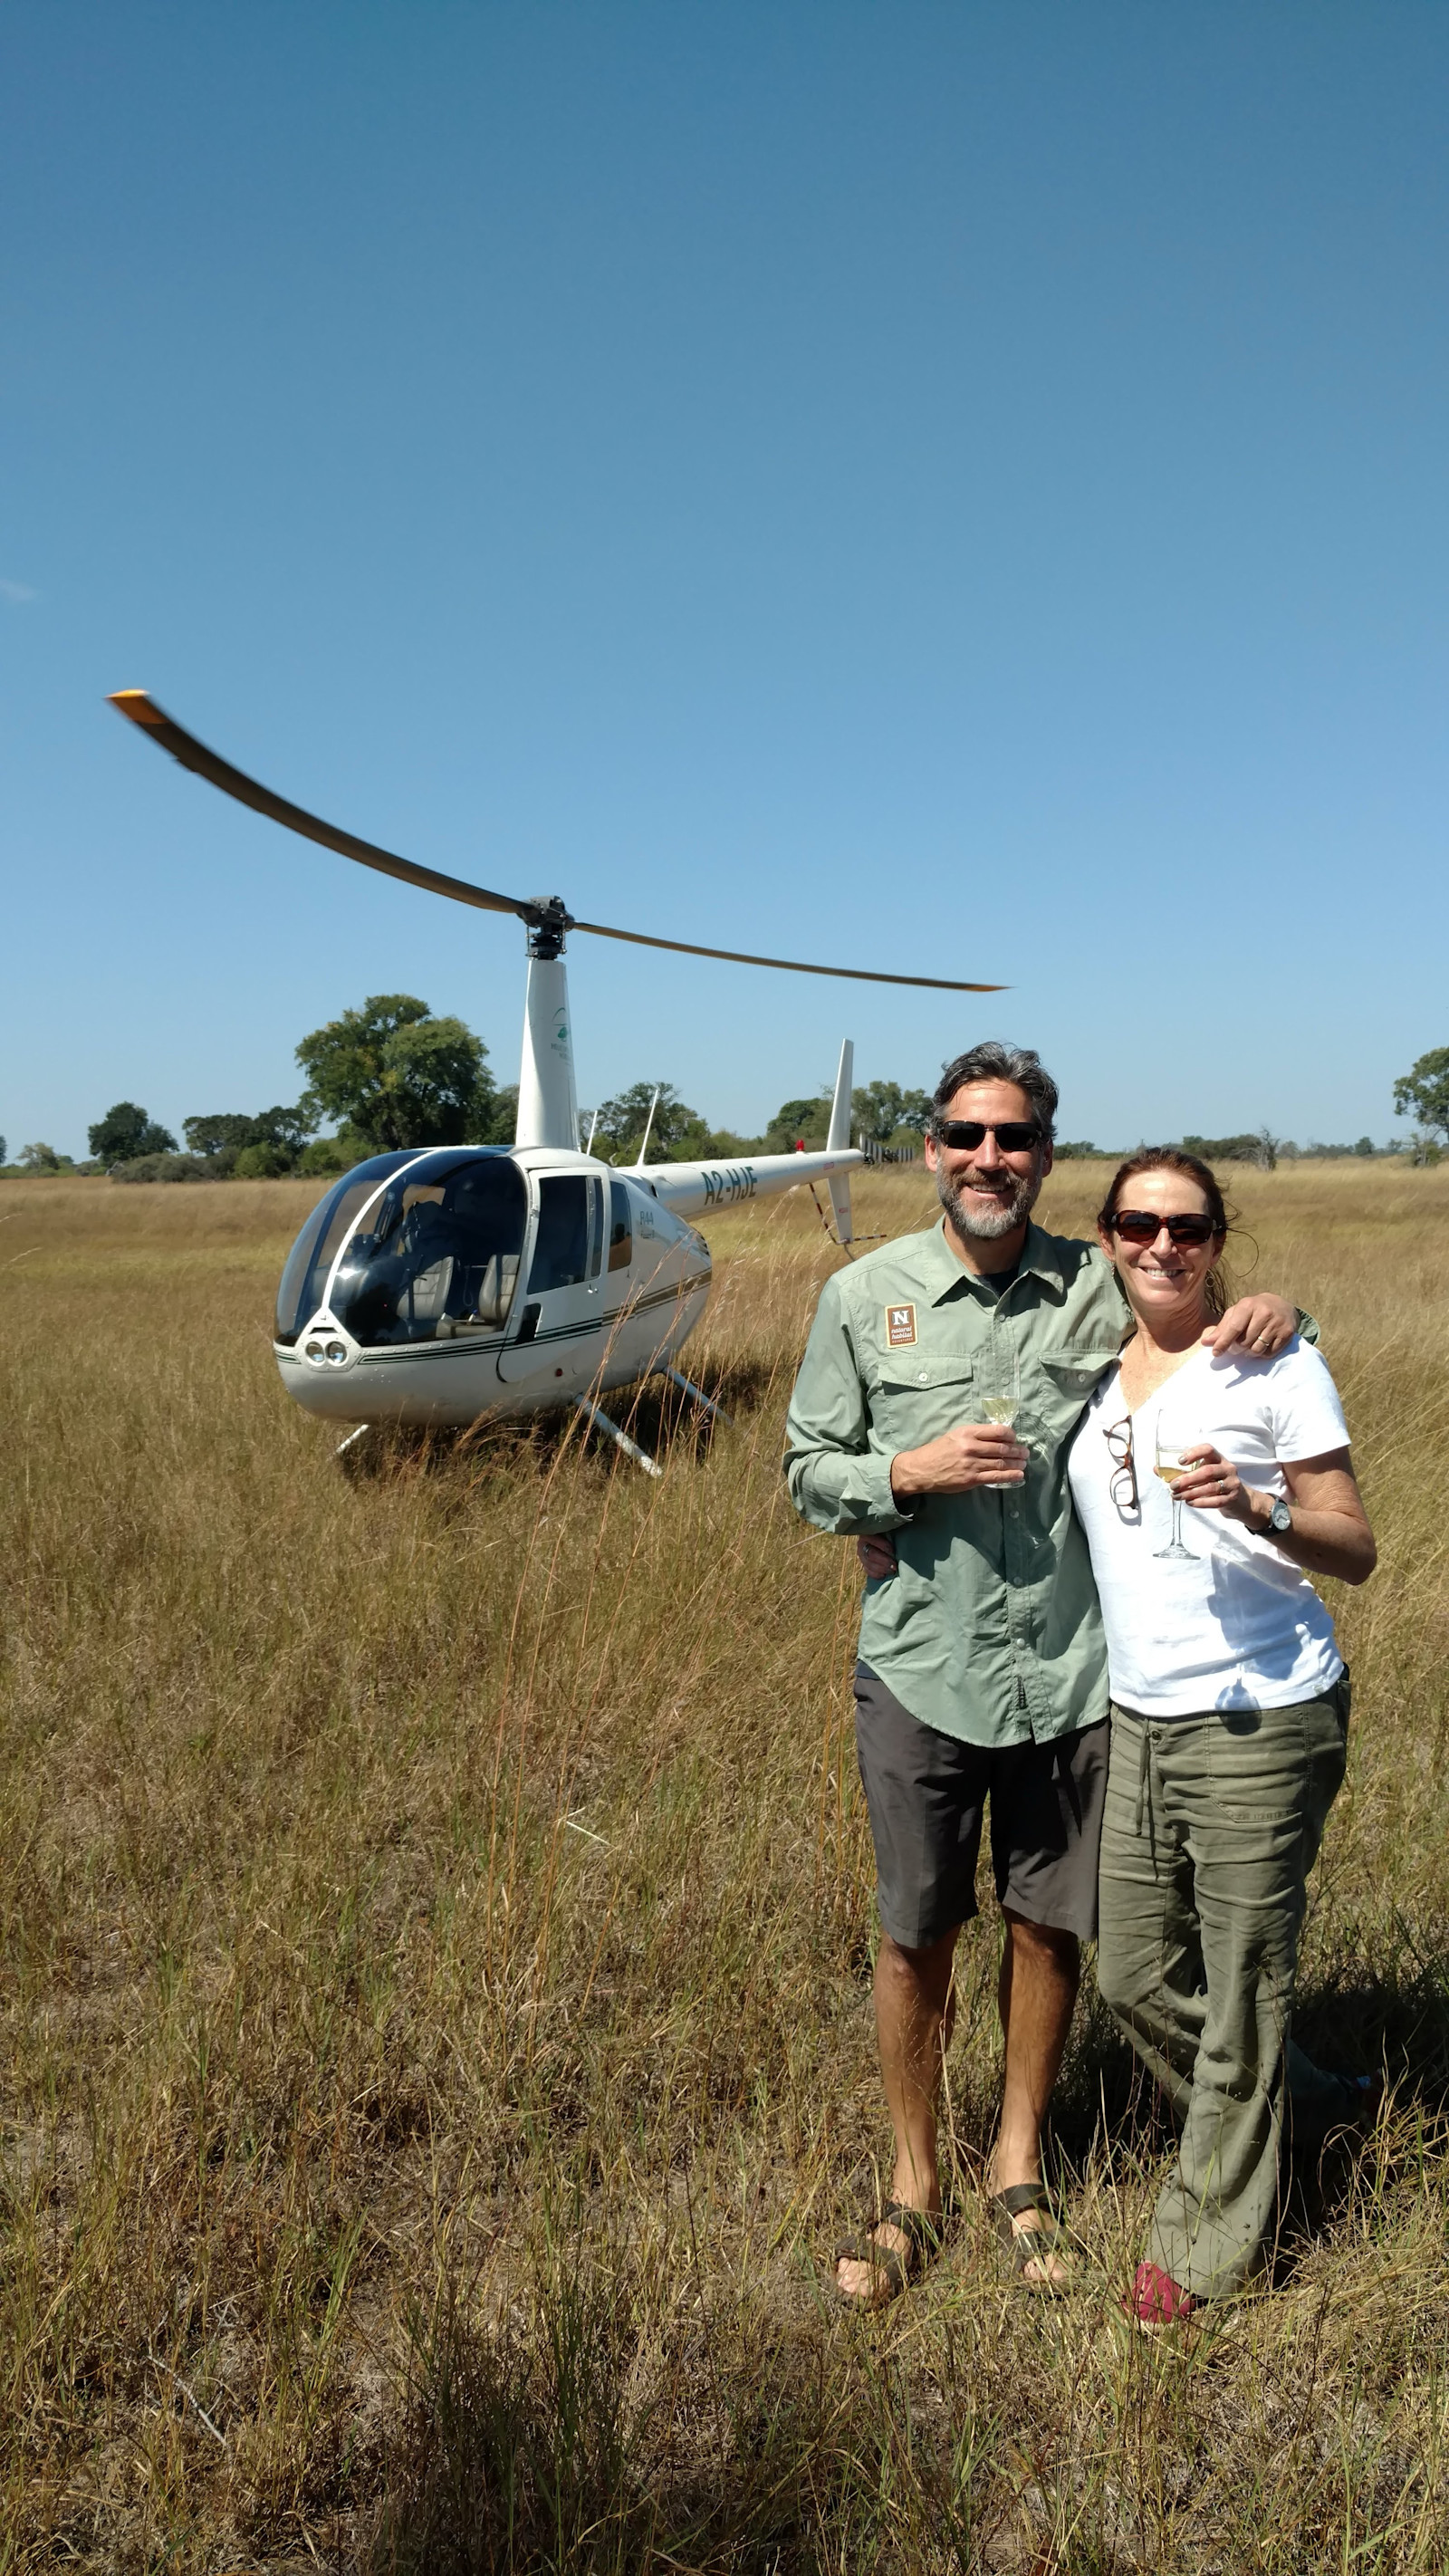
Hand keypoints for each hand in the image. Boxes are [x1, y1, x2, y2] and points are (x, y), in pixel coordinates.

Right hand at [857, 1535, 897, 1579]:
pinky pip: (867, 1571)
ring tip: (892, 1571)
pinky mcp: (864, 1563)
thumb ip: (890, 1531)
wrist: (882, 1536)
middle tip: (894, 1565)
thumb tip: (900, 1532)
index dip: (883, 1546)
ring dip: (881, 1569)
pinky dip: (875, 1574)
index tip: (893, 1551)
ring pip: (868, 1564)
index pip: (873, 1539)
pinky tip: (883, 1575)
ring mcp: (862, 1555)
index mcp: (867, 1533)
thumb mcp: (887, 1530)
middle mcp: (862, 1544)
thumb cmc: (887, 1532)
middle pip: (871, 1554)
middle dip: (884, 1561)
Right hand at [889, 1423, 1026, 1498]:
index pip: (997, 1431)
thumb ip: (974, 1436)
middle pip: (1002, 1448)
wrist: (920, 1469)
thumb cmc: (938, 1451)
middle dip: (1017, 1451)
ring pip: (1001, 1462)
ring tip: (1023, 1463)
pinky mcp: (971, 1479)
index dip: (1011, 1435)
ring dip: (1016, 1463)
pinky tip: (1019, 1475)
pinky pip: (995, 1477)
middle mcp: (970, 1446)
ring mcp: (971, 1464)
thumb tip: (997, 1438)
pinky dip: (1010, 1476)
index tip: (1015, 1439)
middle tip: (1025, 1453)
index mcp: (967, 1432)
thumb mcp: (955, 1436)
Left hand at [1173, 1443, 1256, 1524]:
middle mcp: (1227, 1468)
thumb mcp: (1201, 1473)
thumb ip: (1180, 1471)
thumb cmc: (1214, 1483)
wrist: (1238, 1501)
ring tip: (1177, 1496)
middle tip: (1173, 1486)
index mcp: (1217, 1458)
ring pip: (1210, 1487)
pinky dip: (1200, 1502)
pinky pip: (1216, 1501)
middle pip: (1207, 1471)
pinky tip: (1189, 1503)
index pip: (1208, 1449)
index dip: (1194, 1453)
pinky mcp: (1232, 1498)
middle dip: (1187, 1479)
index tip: (1179, 1461)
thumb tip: (1157, 1469)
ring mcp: (1232, 1483)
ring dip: (1190, 1492)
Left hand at [1205, 1292, 1296, 1359]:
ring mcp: (1277, 1323)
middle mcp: (1264, 1313)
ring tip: (1250, 1345)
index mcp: (1248, 1305)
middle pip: (1245, 1342)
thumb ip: (1222, 1328)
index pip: (1234, 1327)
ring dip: (1249, 1353)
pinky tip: (1262, 1345)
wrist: (1283, 1305)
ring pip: (1257, 1349)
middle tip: (1238, 1345)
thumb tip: (1205, 1342)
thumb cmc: (1254, 1310)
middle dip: (1237, 1348)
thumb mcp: (1237, 1313)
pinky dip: (1263, 1354)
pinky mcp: (1287, 1333)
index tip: (1216, 1353)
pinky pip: (1270, 1353)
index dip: (1224, 1342)